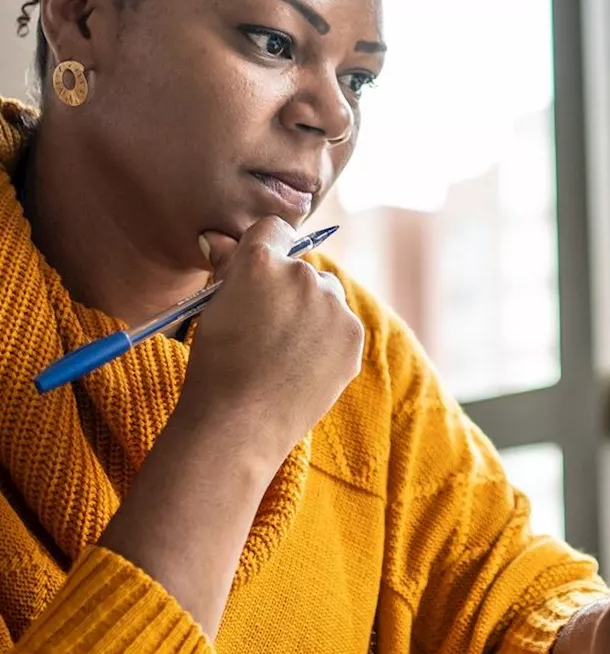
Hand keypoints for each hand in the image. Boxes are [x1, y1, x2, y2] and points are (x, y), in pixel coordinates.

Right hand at [178, 216, 363, 470]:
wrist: (238, 424)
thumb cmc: (214, 366)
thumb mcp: (212, 309)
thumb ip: (226, 267)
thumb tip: (217, 238)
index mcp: (261, 262)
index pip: (274, 228)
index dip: (265, 248)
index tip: (260, 272)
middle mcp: (302, 275)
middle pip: (301, 268)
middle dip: (287, 288)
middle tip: (266, 327)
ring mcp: (333, 305)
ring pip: (325, 296)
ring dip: (311, 312)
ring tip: (284, 352)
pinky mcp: (353, 334)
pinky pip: (340, 325)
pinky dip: (327, 340)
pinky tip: (303, 366)